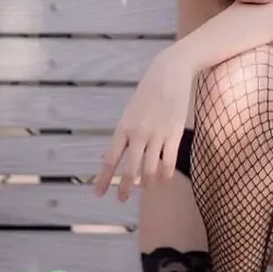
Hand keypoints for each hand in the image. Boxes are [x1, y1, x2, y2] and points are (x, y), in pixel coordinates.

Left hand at [93, 47, 194, 203]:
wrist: (169, 72)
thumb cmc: (148, 92)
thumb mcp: (130, 111)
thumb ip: (123, 134)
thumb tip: (110, 156)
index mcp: (123, 127)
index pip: (110, 159)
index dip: (103, 179)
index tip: (98, 194)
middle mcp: (138, 134)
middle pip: (130, 170)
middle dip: (125, 188)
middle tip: (122, 199)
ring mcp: (157, 134)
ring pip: (150, 169)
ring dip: (147, 183)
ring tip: (147, 187)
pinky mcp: (174, 133)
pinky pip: (169, 162)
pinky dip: (165, 175)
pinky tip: (163, 178)